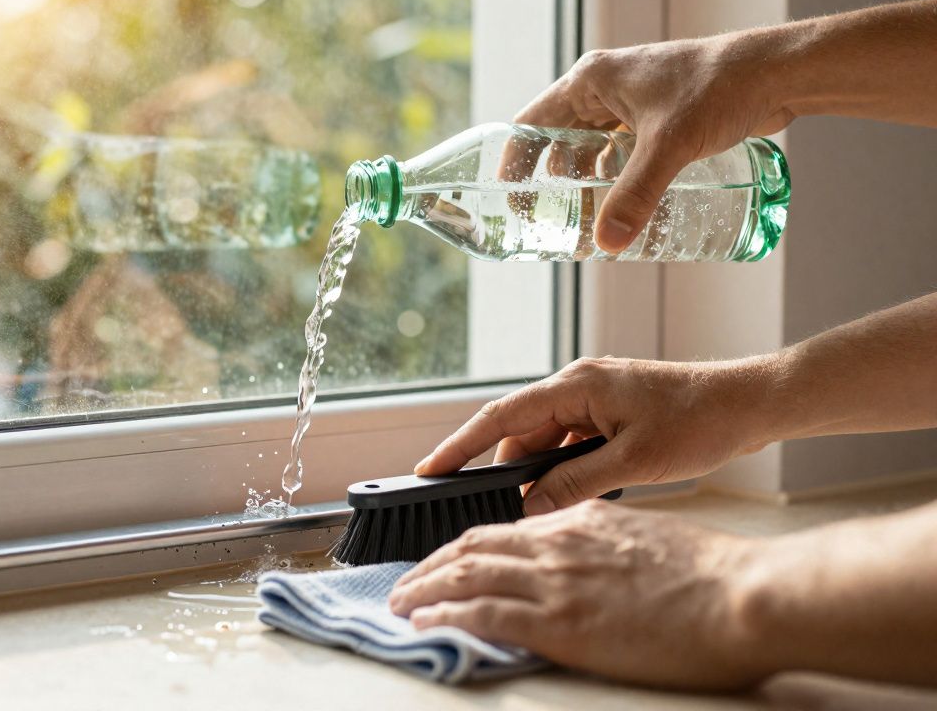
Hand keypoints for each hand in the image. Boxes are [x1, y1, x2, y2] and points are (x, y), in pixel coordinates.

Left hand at [388, 500, 766, 689]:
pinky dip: (443, 615)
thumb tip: (580, 566)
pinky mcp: (559, 622)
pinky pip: (481, 614)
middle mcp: (558, 544)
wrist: (745, 596)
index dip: (466, 545)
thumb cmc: (714, 577)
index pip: (505, 528)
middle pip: (472, 546)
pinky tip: (422, 621)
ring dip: (422, 588)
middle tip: (406, 581)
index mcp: (582, 522)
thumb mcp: (647, 541)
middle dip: (430, 564)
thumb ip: (602, 546)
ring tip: (399, 602)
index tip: (447, 561)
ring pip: (465, 575)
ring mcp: (556, 582)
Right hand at [414, 355, 783, 514]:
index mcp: (576, 385)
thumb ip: (574, 484)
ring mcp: (594, 397)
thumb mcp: (632, 461)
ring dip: (539, 472)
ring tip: (541, 508)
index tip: (429, 469)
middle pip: (520, 431)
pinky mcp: (610, 411)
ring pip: (545, 440)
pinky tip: (572, 494)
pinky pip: (569, 441)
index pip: (500, 417)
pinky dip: (563, 468)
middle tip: (492, 508)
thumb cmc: (700, 422)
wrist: (752, 403)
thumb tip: (528, 506)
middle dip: (504, 470)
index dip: (460, 445)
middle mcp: (578, 385)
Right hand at [517, 34, 794, 251]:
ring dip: (589, 187)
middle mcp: (606, 89)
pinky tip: (626, 209)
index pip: (532, 124)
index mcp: (591, 81)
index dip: (515, 163)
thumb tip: (608, 245)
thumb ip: (636, 196)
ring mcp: (633, 103)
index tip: (512, 201)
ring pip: (594, 152)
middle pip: (561, 144)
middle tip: (555, 226)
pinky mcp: (659, 118)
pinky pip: (623, 154)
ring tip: (589, 226)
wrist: (777, 74)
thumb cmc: (719, 88)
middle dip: (557, 186)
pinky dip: (618, 181)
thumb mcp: (669, 146)